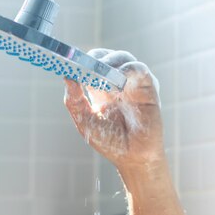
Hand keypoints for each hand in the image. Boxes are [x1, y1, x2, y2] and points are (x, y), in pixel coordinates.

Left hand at [64, 49, 163, 170]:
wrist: (132, 157)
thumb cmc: (110, 141)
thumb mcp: (84, 120)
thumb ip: (74, 99)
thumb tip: (66, 76)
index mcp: (100, 90)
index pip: (91, 66)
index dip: (82, 62)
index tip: (72, 62)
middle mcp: (117, 84)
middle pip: (107, 58)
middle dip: (96, 58)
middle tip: (86, 64)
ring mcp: (132, 84)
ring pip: (123, 58)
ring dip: (110, 61)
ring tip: (101, 72)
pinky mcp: (148, 88)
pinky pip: (139, 70)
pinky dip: (127, 69)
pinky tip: (118, 78)